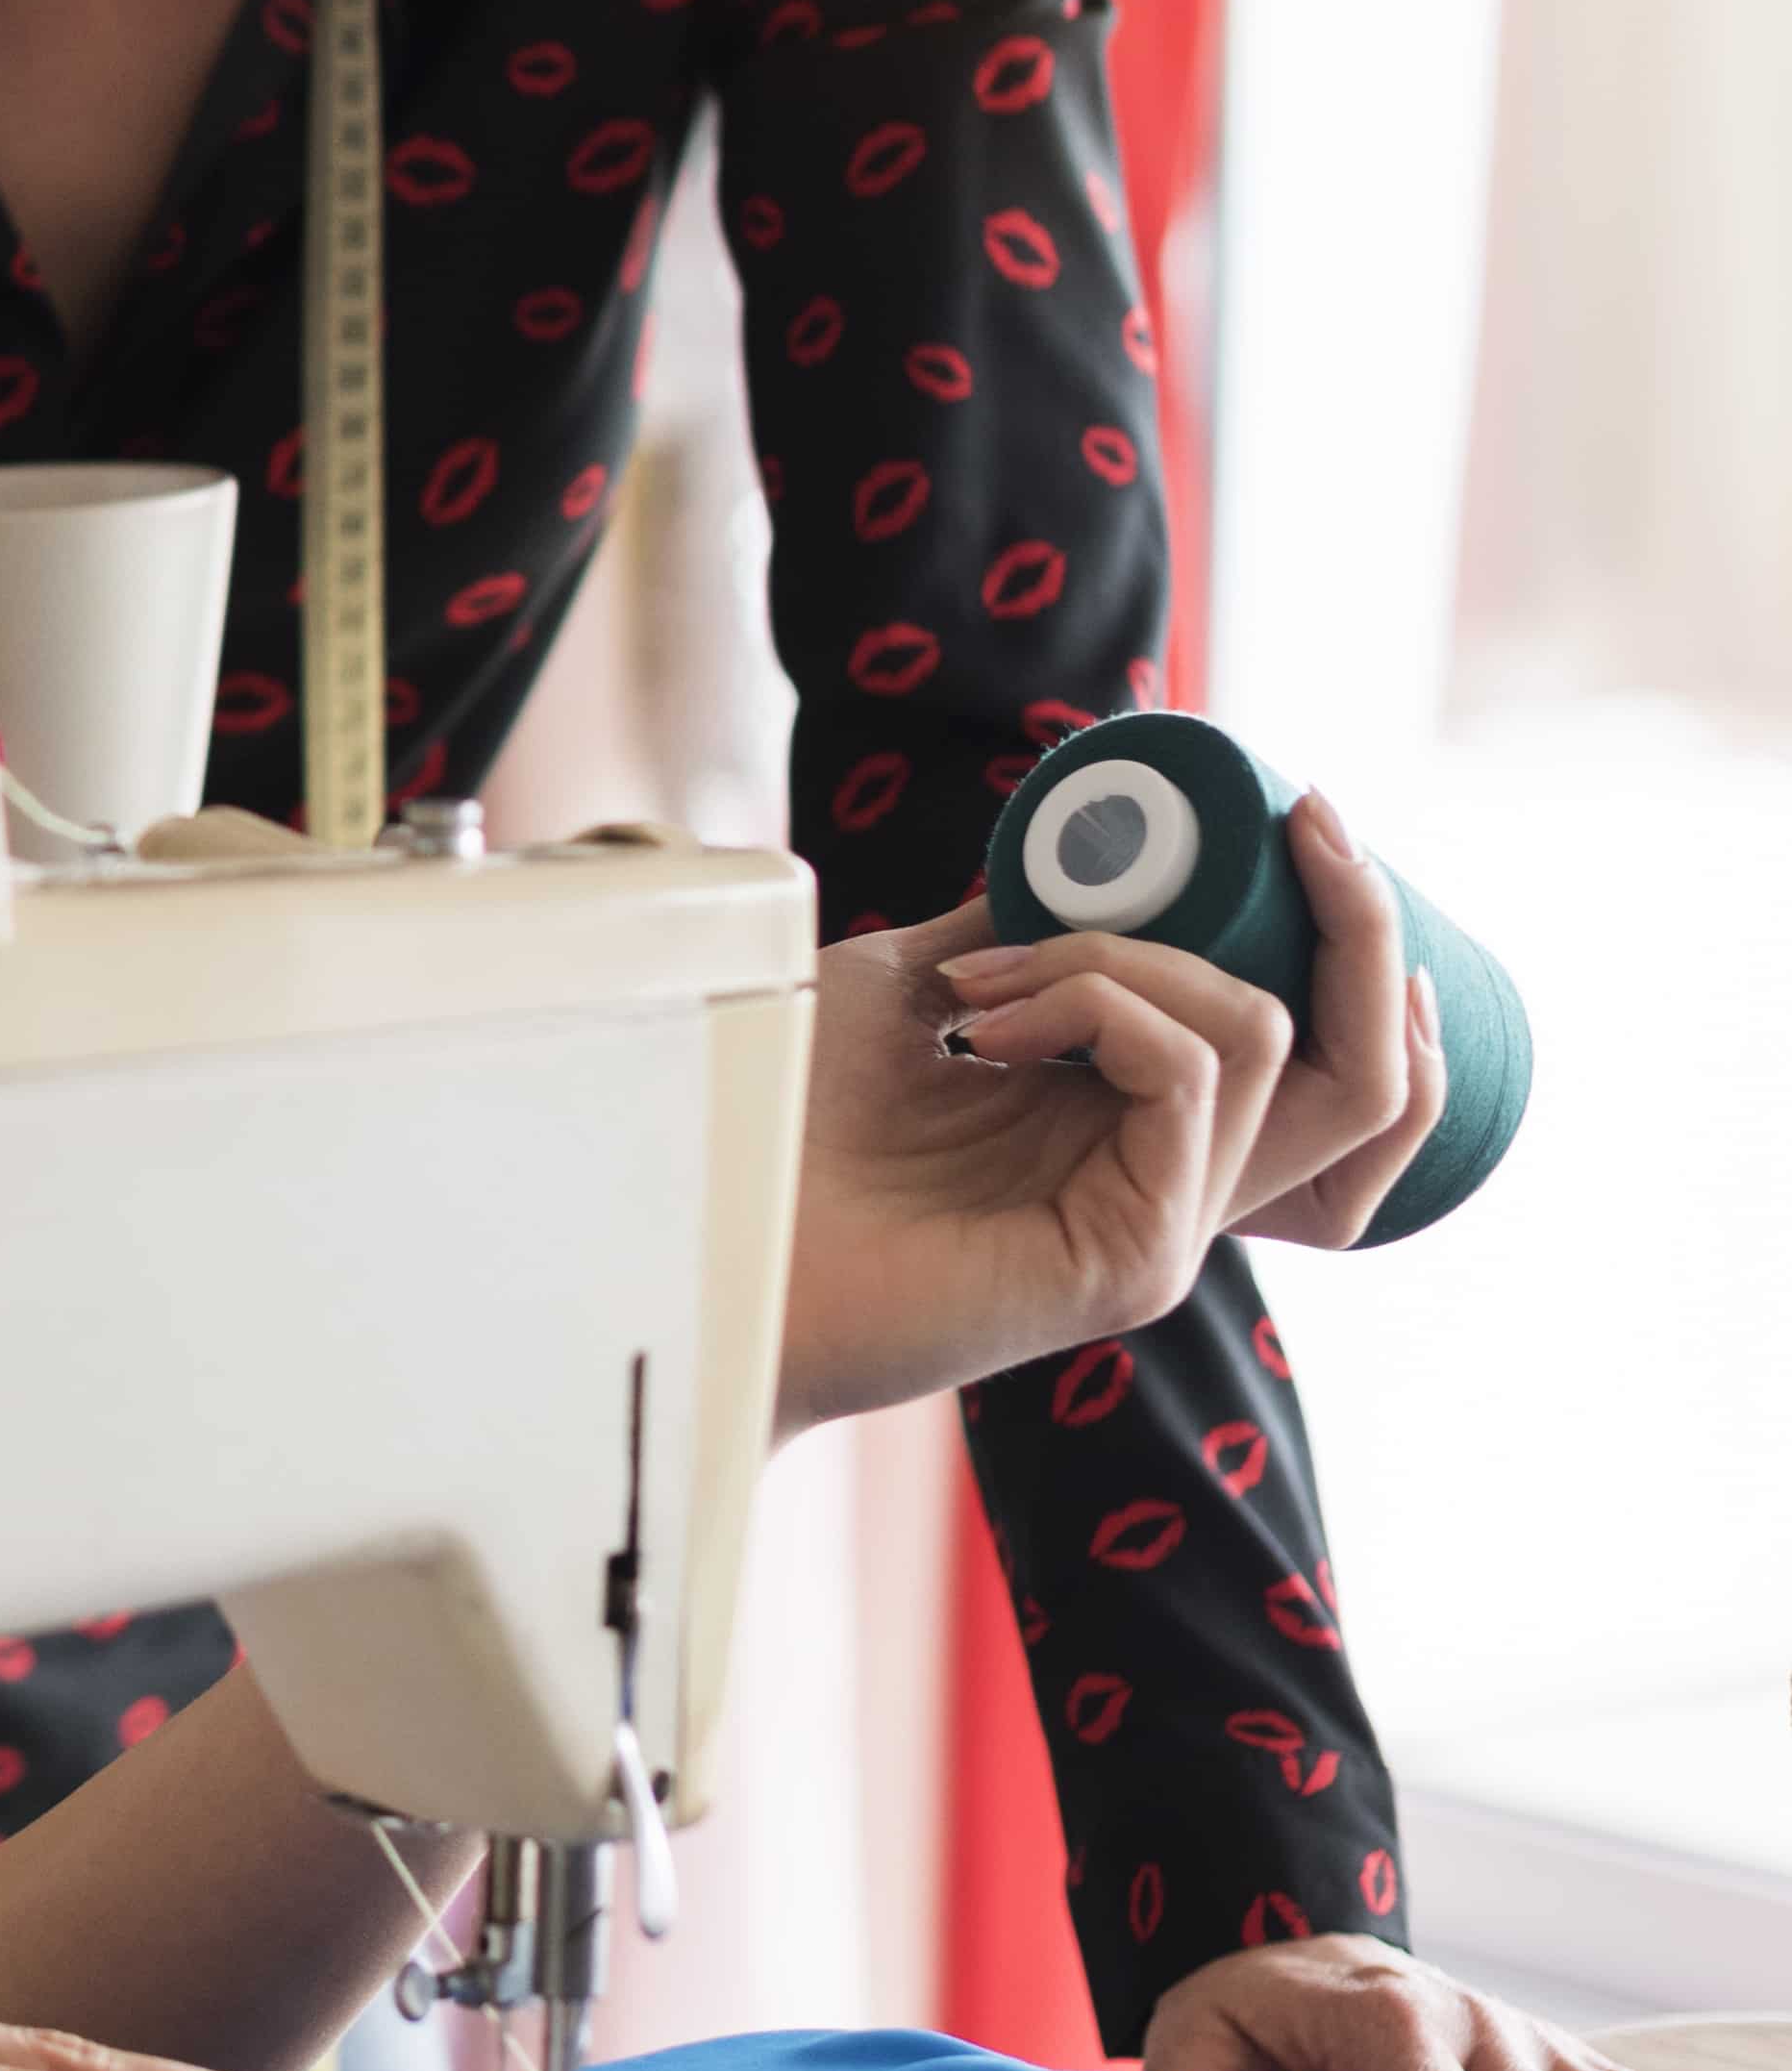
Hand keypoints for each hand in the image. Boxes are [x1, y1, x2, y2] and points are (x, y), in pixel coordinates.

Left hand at [772, 789, 1439, 1435]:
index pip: (1331, 1046)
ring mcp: (1166, 1226)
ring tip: (985, 983)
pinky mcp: (1133, 1257)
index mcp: (1147, 1123)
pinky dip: (1098, 1005)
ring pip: (1267, 1039)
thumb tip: (1097, 844)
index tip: (1308, 813)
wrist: (706, 1215)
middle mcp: (1178, 1180)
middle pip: (1363, 1061)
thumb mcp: (915, 981)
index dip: (1356, 934)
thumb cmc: (784, 1109)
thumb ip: (1020, 928)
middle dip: (1351, 920)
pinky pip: (1187, 1080)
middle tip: (1300, 823)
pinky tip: (980, 1029)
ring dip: (1130, 956)